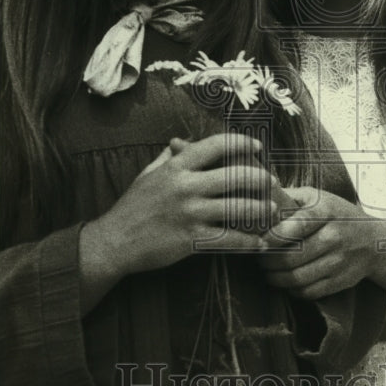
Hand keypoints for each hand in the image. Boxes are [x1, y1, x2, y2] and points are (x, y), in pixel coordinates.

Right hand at [78, 134, 277, 307]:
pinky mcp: (190, 239)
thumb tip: (182, 142)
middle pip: (235, 175)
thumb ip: (168, 157)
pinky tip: (260, 243)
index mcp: (175, 166)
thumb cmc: (132, 207)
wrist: (113, 241)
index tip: (257, 145)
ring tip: (271, 211)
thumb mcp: (148, 174)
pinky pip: (228, 239)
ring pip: (238, 207)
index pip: (216, 145)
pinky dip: (248, 243)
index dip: (241, 142)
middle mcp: (185, 185)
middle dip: (260, 178)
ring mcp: (189, 213)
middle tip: (272, 182)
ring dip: (260, 209)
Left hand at [259, 187, 383, 299]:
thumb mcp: (319, 197)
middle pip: (291, 257)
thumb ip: (290, 197)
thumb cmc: (337, 215)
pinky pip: (308, 292)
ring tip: (267, 271)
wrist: (374, 242)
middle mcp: (334, 237)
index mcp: (326, 211)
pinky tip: (285, 281)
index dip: (272, 237)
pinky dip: (291, 290)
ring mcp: (338, 261)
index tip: (259, 241)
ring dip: (274, 278)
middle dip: (267, 261)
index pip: (295, 226)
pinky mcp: (340, 281)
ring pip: (296, 278)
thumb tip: (260, 197)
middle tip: (258, 258)